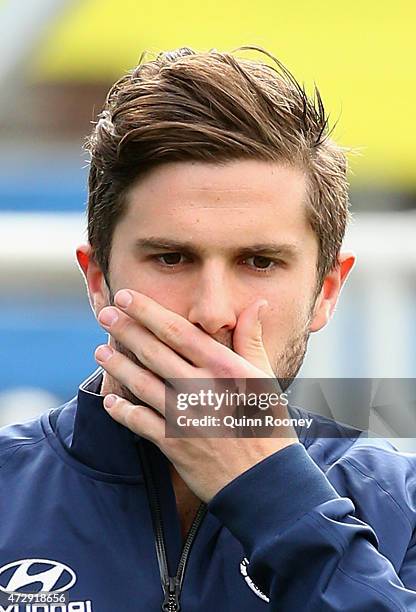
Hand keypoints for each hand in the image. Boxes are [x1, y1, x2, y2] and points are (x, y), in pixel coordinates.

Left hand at [95, 289, 298, 501]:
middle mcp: (200, 387)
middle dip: (125, 330)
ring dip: (117, 365)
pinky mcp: (173, 443)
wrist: (265, 480)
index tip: (126, 296)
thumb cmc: (267, 423)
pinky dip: (122, 410)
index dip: (147, 311)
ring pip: (141, 383)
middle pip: (153, 352)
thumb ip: (252, 340)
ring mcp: (184, 416)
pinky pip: (139, 422)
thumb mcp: (265, 378)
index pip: (177, 330)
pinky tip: (110, 400)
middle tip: (104, 315)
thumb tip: (256, 304)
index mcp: (222, 367)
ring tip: (100, 351)